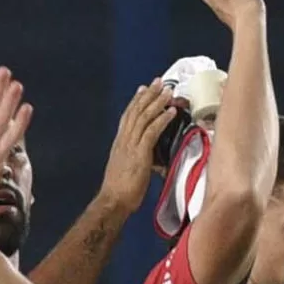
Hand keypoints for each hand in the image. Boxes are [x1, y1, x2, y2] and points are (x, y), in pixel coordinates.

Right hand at [101, 82, 179, 213]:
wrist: (113, 201)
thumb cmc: (120, 191)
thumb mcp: (128, 169)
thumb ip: (137, 159)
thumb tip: (149, 158)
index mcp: (120, 143)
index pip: (128, 117)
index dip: (136, 102)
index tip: (143, 89)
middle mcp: (124, 140)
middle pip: (136, 111)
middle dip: (148, 95)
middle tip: (159, 81)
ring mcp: (131, 145)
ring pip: (144, 117)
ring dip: (157, 102)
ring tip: (168, 91)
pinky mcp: (140, 153)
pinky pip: (152, 131)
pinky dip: (162, 120)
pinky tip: (171, 112)